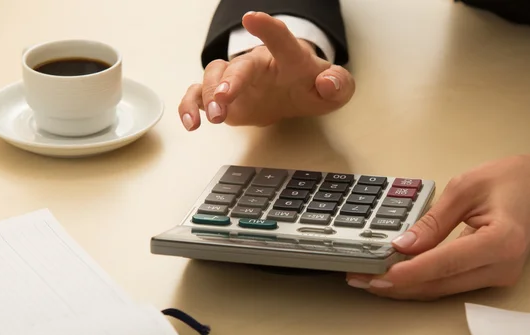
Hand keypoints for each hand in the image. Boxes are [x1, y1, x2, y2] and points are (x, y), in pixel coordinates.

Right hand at [178, 12, 354, 130]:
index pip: (280, 39)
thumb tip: (326, 83)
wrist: (292, 95)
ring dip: (210, 95)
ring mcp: (235, 78)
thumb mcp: (336, 89)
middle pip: (241, 64)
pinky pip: (198, 95)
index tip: (253, 18)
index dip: (268, 29)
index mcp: (288, 58)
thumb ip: (339, 85)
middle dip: (231, 79)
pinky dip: (190, 106)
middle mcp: (257, 63)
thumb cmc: (310, 87)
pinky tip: (191, 122)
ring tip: (214, 118)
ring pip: (214, 76)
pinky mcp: (221, 96)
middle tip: (226, 98)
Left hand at [347, 143, 529, 300]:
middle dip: (396, 285)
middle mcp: (501, 267)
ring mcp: (498, 276)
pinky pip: (449, 283)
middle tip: (359, 278)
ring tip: (368, 279)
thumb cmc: (511, 179)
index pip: (445, 263)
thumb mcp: (466, 187)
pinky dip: (421, 281)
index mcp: (500, 241)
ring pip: (442, 289)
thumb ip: (433, 221)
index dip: (409, 271)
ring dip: (404, 287)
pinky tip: (395, 275)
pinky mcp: (490, 276)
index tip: (377, 274)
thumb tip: (402, 245)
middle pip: (439, 285)